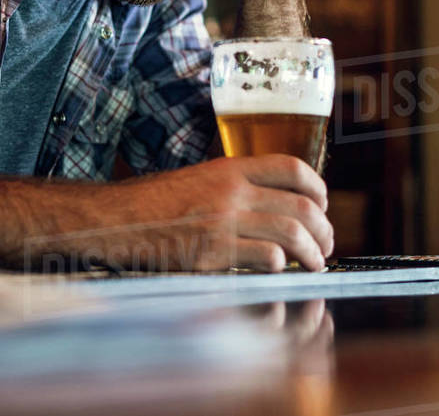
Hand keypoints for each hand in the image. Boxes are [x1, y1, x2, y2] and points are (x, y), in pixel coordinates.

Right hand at [104, 154, 333, 271]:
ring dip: (313, 252)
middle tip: (326, 245)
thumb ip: (231, 188)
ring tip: (315, 263)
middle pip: (301, 205)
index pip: (291, 168)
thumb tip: (270, 207)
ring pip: (291, 233)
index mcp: (228, 169)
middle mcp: (231, 191)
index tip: (323, 204)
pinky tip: (279, 270)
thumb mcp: (196, 181)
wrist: (113, 219)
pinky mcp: (212, 252)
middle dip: (324, 229)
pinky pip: (265, 258)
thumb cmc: (150, 205)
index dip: (318, 187)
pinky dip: (280, 266)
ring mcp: (223, 221)